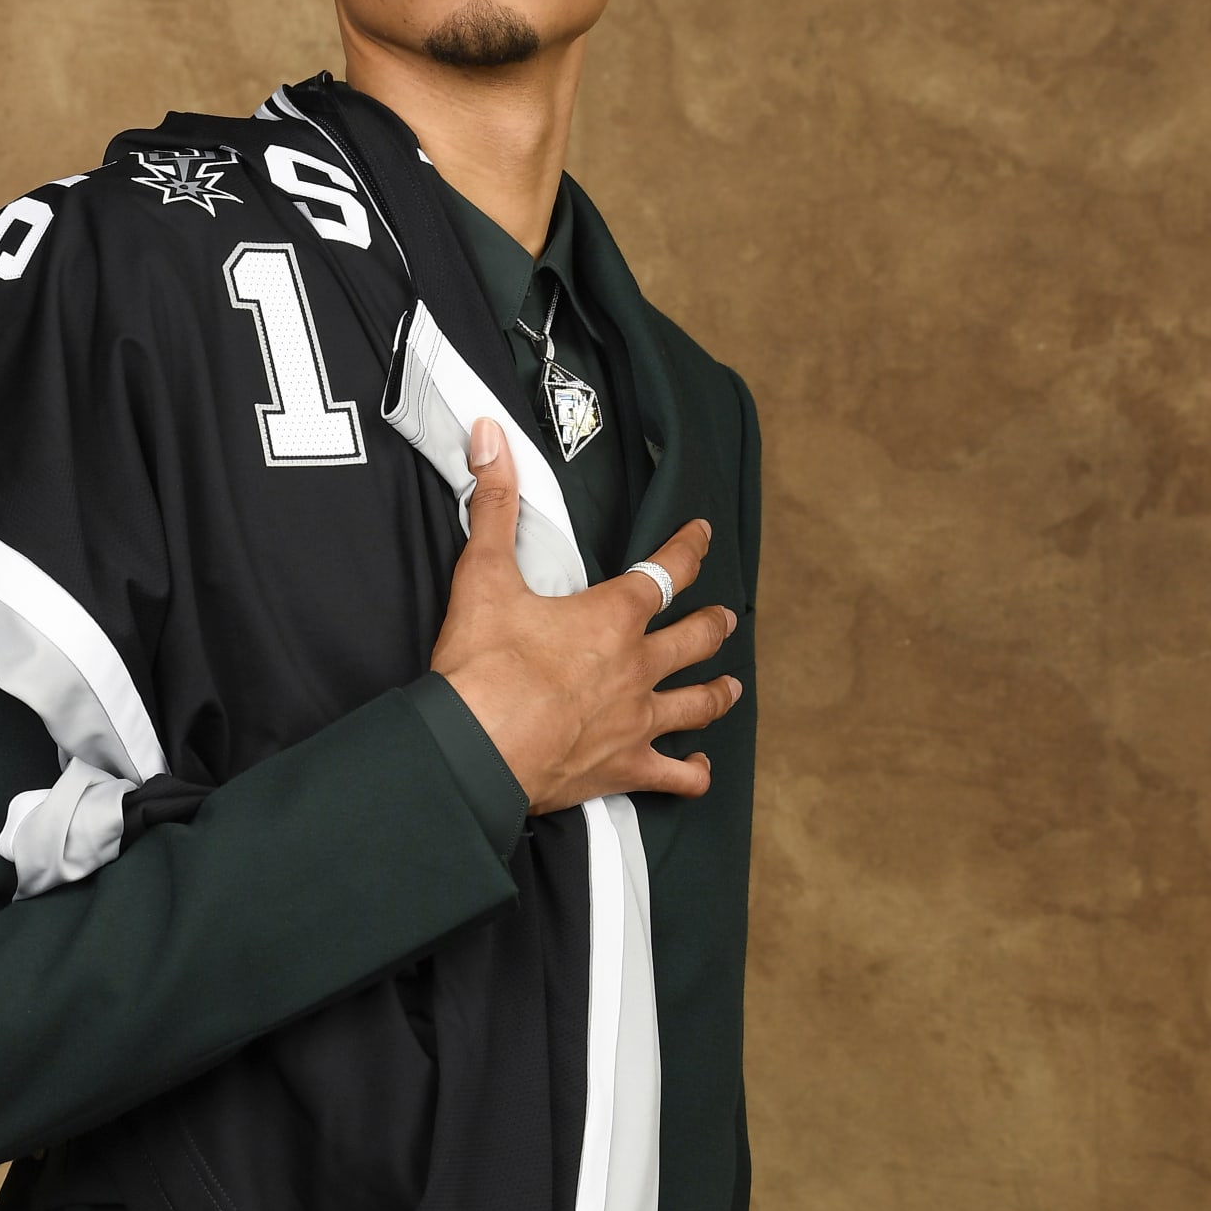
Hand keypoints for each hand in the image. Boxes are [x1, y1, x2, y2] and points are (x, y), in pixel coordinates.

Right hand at [430, 417, 740, 814]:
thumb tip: (488, 433)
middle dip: (714, 621)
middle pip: (696, 638)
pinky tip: (701, 770)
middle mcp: (639, 666)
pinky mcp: (624, 768)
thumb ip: (492, 502)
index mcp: (613, 616)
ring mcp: (638, 720)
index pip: (667, 571)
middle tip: (726, 614)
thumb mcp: (483, 574)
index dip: (690, 547)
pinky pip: (674, 776)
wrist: (477, 747)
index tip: (704, 532)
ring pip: (699, 703)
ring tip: (733, 685)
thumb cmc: (483, 666)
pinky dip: (692, 774)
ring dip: (719, 691)